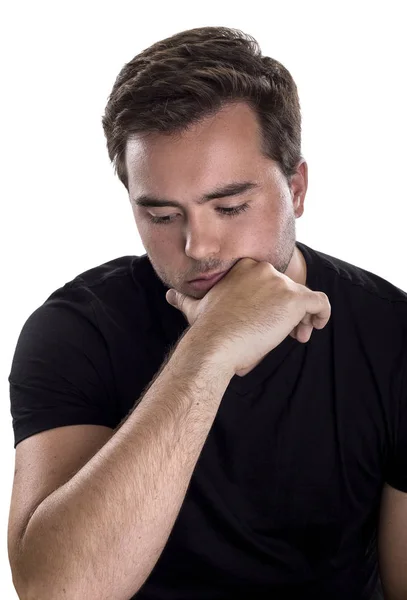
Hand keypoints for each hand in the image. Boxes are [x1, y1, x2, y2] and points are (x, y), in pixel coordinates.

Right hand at [166, 258, 330, 376]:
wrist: (215, 343)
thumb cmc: (206, 330)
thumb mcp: (194, 308)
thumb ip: (184, 298)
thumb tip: (169, 295)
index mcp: (244, 267)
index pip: (270, 281)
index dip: (273, 301)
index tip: (267, 320)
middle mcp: (263, 269)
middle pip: (288, 288)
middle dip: (288, 311)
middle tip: (286, 333)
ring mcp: (279, 282)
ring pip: (304, 296)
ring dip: (303, 316)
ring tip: (297, 336)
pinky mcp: (295, 298)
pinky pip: (320, 302)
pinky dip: (323, 314)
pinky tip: (316, 327)